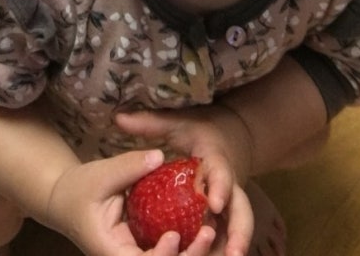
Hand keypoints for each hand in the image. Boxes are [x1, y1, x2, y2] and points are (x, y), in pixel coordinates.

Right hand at [43, 148, 218, 255]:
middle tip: (208, 233)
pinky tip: (202, 227)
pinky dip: (183, 244)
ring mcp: (134, 255)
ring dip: (190, 253)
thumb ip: (129, 167)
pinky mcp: (142, 246)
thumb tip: (159, 156)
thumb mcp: (100, 174)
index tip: (174, 235)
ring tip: (210, 231)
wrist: (65, 199)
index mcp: (109, 250)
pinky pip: (165, 250)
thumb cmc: (79, 188)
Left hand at [115, 110, 254, 255]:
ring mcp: (230, 202)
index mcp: (217, 160)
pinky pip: (227, 234)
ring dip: (234, 246)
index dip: (220, 187)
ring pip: (237, 228)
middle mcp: (229, 184)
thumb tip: (118, 117)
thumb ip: (149, 123)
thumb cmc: (197, 130)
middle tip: (234, 254)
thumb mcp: (176, 122)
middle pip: (241, 210)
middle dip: (239, 233)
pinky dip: (222, 248)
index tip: (214, 203)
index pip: (221, 173)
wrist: (227, 137)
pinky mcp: (226, 214)